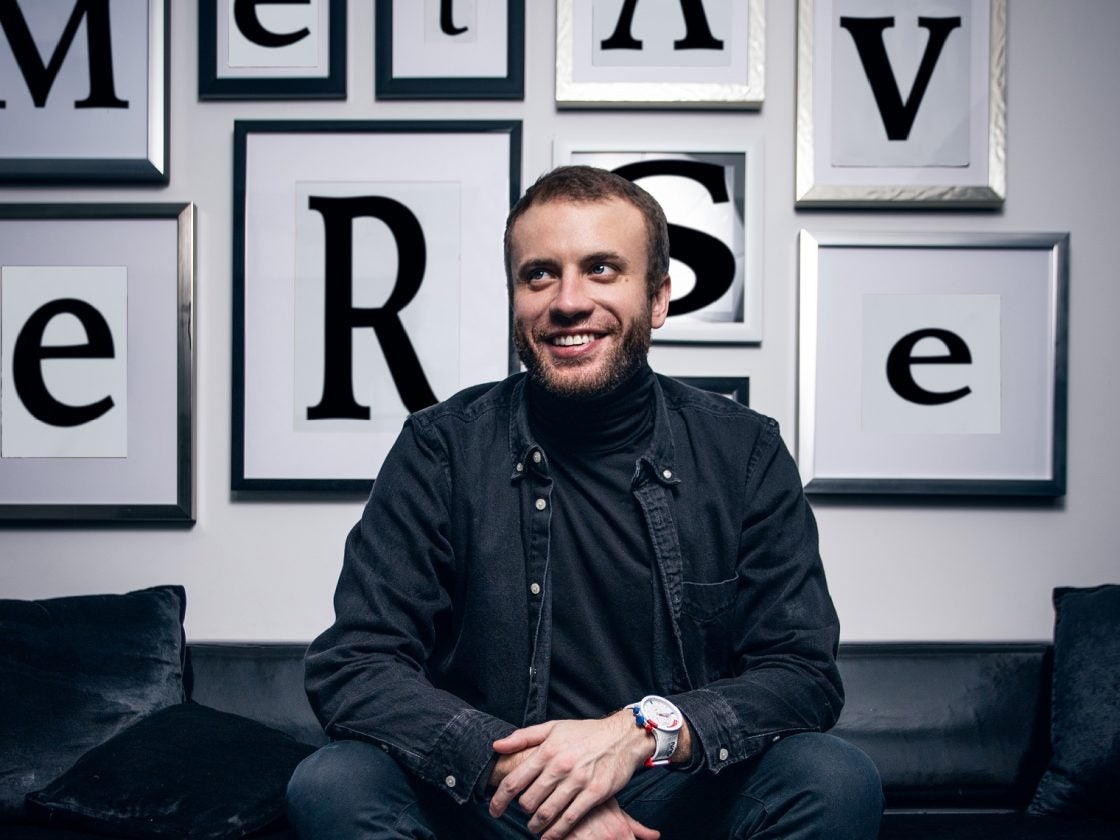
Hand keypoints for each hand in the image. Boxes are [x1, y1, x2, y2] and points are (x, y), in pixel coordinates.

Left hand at [488, 712, 649, 837]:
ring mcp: (578, 780)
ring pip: (547, 812)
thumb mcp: (553, 727)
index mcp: (547, 750)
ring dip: (536, 826)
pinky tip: (550, 836)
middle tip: (522, 816)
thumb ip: (523, 737)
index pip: (514, 781)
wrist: (622, 736)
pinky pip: (570, 818)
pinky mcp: (595, 793)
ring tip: (534, 828)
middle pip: (529, 800)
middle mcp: (560, 766)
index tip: (494, 810)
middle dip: (521, 813)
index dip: (499, 800)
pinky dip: (557, 832)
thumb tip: (496, 745)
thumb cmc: (585, 732)